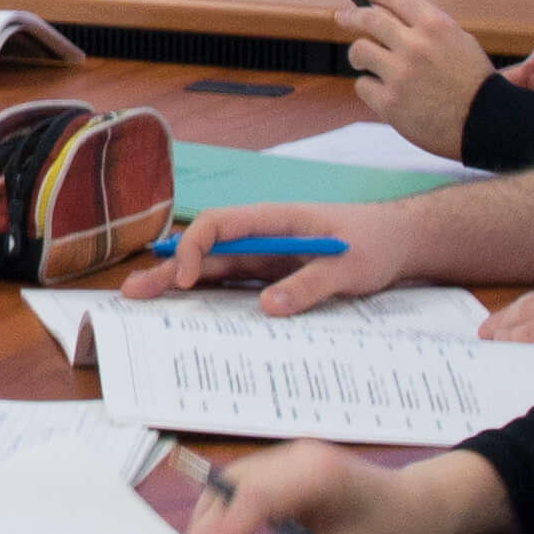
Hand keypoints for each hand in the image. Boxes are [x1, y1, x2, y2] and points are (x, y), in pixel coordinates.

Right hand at [124, 201, 419, 317]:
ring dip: (180, 283)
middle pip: (206, 249)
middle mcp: (263, 236)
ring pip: (214, 268)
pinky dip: (209, 296)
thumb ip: (309, 284)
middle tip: (133, 291)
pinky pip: (235, 284)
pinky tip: (186, 312)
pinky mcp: (274, 274)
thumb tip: (267, 307)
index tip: (186, 281)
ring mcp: (266, 255)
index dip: (195, 249)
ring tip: (144, 300)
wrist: (401, 242)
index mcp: (275, 220)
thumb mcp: (349, 266)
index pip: (220, 226)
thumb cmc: (376, 244)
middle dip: (168, 269)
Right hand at [171, 438, 477, 533]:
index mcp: (314, 473)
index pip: (252, 500)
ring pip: (224, 488)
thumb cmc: (395, 533)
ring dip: (203, 530)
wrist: (424, 506)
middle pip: (226, 491)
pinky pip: (237, 490)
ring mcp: (283, 459)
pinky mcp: (281, 470)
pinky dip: (220, 521)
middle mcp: (291, 457)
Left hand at [339, 0, 495, 159]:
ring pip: (359, 50)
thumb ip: (426, 27)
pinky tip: (381, 90)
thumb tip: (388, 15)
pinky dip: (369, 87)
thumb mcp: (460, 41)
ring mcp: (401, 74)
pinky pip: (363, 85)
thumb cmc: (474, 84)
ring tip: (362, 60)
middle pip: (369, 18)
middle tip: (342, 17)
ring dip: (358, 54)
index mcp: (435, 25)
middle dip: (351, 15)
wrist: (487, 124)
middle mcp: (416, 45)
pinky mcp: (390, 102)